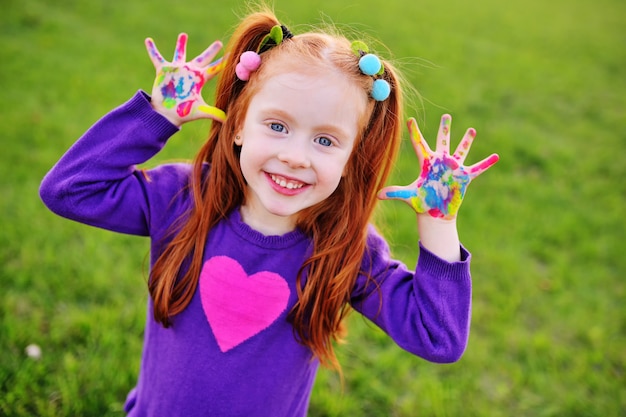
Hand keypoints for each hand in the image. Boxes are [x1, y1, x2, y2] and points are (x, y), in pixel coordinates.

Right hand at [145, 33, 225, 125]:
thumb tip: (226, 120)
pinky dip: (152, 50)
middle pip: (203, 58)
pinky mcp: (164, 71)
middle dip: (211, 51)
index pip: (214, 69)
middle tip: (219, 43)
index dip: (222, 63)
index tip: (231, 55)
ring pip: (180, 53)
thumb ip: (213, 113)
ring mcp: (177, 70)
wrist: (166, 115)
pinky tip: (148, 40)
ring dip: (181, 44)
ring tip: (183, 35)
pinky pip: (156, 57)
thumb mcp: (199, 111)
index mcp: (200, 80)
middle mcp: (190, 72)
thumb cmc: (183, 113)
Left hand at [378, 114, 498, 219]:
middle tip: (445, 116)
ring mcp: (453, 168)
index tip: (410, 120)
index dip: (415, 132)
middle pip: (442, 141)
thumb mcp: (408, 196)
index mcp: (426, 163)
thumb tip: (377, 195)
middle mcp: (440, 162)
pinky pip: (478, 168)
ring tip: (471, 130)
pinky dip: (487, 163)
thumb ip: (394, 193)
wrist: (435, 214)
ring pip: (461, 150)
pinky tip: (496, 156)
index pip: (419, 144)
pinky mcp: (464, 177)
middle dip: (444, 129)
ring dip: (466, 141)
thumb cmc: (421, 203)